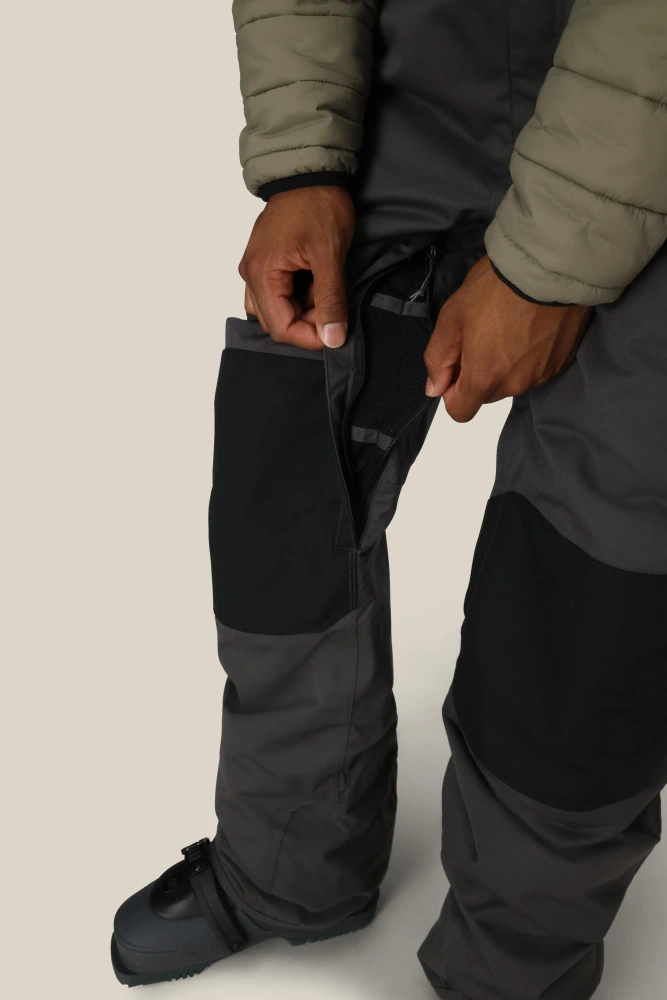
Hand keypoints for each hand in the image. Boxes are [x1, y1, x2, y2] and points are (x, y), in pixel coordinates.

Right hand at [239, 186, 354, 349]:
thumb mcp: (330, 255)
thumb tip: (332, 337)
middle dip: (307, 322)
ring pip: (275, 309)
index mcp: (261, 273)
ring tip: (323, 289)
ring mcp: (255, 267)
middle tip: (332, 305)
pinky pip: (275, 292)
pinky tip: (313, 282)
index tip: (335, 330)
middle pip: (276, 322)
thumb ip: (330, 300)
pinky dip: (296, 295)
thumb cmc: (318, 205)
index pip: (281, 328)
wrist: (311, 171)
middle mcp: (250, 273)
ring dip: (302, 309)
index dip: (310, 337)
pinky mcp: (263, 261)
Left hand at [424, 256, 591, 421]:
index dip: (452, 393)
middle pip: (486, 394)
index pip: (460, 412)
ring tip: (506, 326)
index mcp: (484, 377)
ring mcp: (541, 374)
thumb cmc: (499, 286)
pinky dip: (529, 355)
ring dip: (505, 363)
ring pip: (512, 381)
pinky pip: (536, 368)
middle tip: (480, 335)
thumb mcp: (452, 316)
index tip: (454, 368)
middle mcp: (515, 383)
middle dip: (478, 372)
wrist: (549, 266)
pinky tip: (527, 326)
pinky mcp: (560, 361)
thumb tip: (435, 387)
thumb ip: (438, 358)